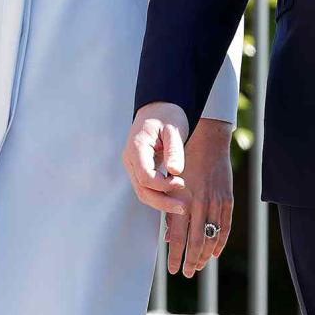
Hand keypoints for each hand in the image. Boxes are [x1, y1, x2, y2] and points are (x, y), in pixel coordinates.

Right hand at [122, 101, 189, 215]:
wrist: (159, 107)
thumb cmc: (167, 114)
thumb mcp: (174, 128)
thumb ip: (174, 149)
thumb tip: (176, 172)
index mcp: (136, 147)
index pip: (145, 176)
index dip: (163, 185)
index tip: (181, 183)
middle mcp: (130, 159)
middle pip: (142, 190)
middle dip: (162, 201)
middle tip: (184, 207)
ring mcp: (133, 165)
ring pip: (143, 192)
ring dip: (161, 201)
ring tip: (182, 206)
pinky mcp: (139, 168)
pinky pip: (146, 187)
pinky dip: (159, 194)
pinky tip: (175, 197)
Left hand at [166, 117, 233, 277]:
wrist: (208, 141)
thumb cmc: (184, 162)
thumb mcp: (171, 185)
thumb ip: (170, 211)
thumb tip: (169, 238)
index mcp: (183, 200)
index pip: (179, 238)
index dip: (176, 257)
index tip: (173, 269)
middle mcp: (200, 203)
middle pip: (196, 242)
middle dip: (191, 261)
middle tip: (187, 272)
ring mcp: (216, 202)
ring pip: (211, 237)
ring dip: (205, 255)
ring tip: (199, 265)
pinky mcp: (228, 199)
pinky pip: (225, 226)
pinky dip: (220, 242)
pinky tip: (214, 252)